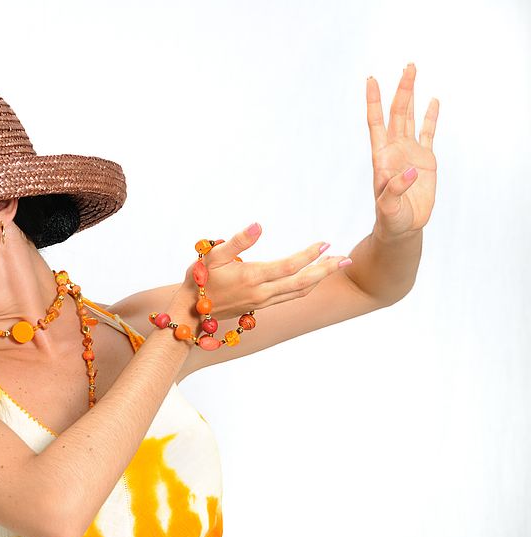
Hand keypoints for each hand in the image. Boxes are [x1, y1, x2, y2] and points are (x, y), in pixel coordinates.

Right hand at [178, 224, 351, 319]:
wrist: (190, 311)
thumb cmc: (199, 279)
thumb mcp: (213, 255)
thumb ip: (238, 241)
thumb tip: (259, 225)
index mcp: (252, 277)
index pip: (289, 266)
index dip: (309, 255)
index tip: (325, 243)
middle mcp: (261, 293)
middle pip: (301, 282)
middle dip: (325, 270)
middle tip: (345, 259)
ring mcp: (262, 302)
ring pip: (299, 291)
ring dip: (319, 278)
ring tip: (335, 265)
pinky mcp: (260, 306)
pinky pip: (291, 296)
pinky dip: (306, 286)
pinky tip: (313, 277)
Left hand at [367, 63, 439, 239]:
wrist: (403, 227)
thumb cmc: (390, 219)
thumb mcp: (388, 207)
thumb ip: (395, 190)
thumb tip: (411, 172)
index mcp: (382, 157)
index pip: (376, 123)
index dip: (374, 102)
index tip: (371, 80)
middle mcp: (395, 150)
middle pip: (397, 113)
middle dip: (401, 89)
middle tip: (408, 66)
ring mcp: (410, 152)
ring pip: (410, 117)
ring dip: (411, 96)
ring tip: (412, 72)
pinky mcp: (425, 160)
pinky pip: (428, 133)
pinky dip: (430, 117)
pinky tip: (433, 101)